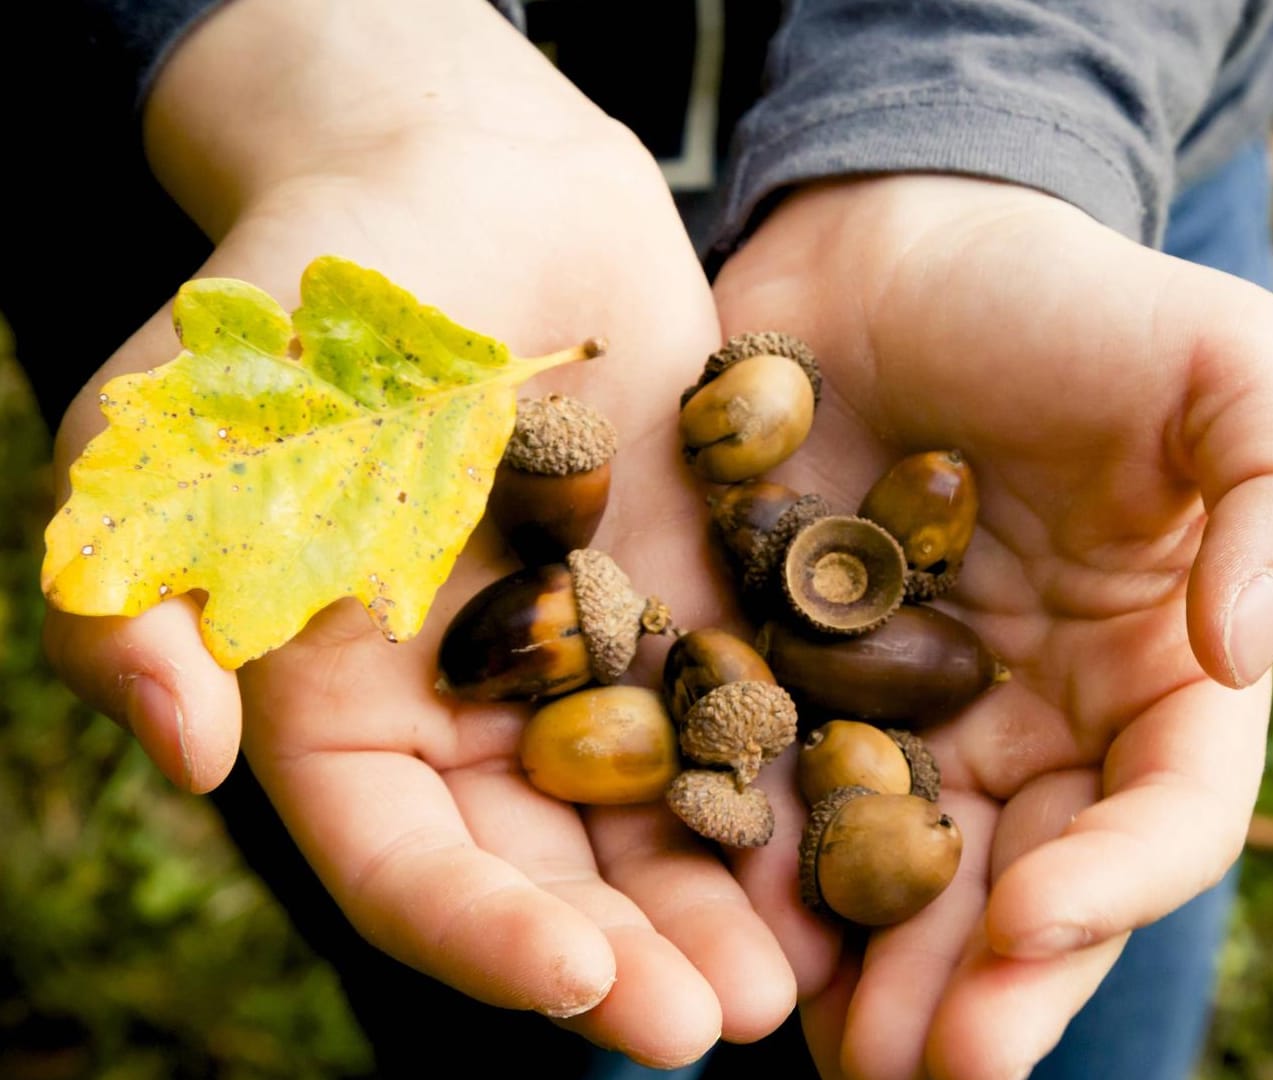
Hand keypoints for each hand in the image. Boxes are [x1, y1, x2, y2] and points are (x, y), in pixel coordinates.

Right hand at [42, 0, 792, 1064]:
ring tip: (803, 974)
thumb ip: (136, 590)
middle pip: (546, 869)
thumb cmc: (303, 297)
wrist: (468, 182)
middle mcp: (472, 708)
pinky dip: (792, 773)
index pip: (402, 862)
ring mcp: (591, 657)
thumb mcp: (174, 429)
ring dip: (723, 897)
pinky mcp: (688, 595)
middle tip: (720, 1026)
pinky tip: (862, 829)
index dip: (480, 937)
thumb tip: (187, 749)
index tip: (578, 989)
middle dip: (627, 954)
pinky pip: (743, 700)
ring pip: (657, 811)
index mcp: (339, 706)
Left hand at [712, 174, 1272, 1078]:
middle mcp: (1030, 721)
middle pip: (1019, 882)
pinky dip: (749, 863)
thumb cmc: (1074, 300)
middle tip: (913, 1073)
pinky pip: (765, 786)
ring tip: (818, 1047)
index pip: (1162, 812)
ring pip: (891, 868)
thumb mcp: (1230, 362)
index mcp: (1152, 675)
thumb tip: (1245, 652)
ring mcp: (901, 711)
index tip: (1035, 921)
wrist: (894, 245)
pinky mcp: (780, 673)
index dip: (1115, 883)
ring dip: (861, 967)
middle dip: (974, 985)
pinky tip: (714, 925)